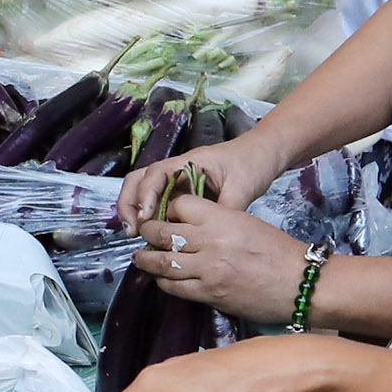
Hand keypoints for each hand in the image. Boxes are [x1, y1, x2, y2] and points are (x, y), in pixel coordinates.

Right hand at [119, 126, 279, 223]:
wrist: (263, 155)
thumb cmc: (252, 164)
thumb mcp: (242, 188)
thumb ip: (224, 210)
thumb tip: (209, 236)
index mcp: (188, 162)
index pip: (155, 174)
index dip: (145, 196)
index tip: (145, 219)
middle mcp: (175, 169)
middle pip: (137, 180)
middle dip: (129, 204)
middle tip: (132, 231)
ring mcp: (176, 180)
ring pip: (143, 190)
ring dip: (134, 210)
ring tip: (136, 235)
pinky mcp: (181, 192)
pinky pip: (157, 202)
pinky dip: (149, 216)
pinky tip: (152, 235)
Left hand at [134, 192, 310, 322]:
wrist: (300, 283)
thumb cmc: (279, 251)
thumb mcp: (247, 223)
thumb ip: (217, 222)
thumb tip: (190, 227)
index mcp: (222, 218)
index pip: (179, 205)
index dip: (168, 209)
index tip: (163, 214)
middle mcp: (210, 242)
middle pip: (163, 233)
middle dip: (148, 233)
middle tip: (143, 234)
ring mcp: (207, 270)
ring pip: (162, 262)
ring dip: (147, 260)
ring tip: (140, 257)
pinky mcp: (208, 294)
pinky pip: (174, 287)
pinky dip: (163, 282)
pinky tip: (161, 279)